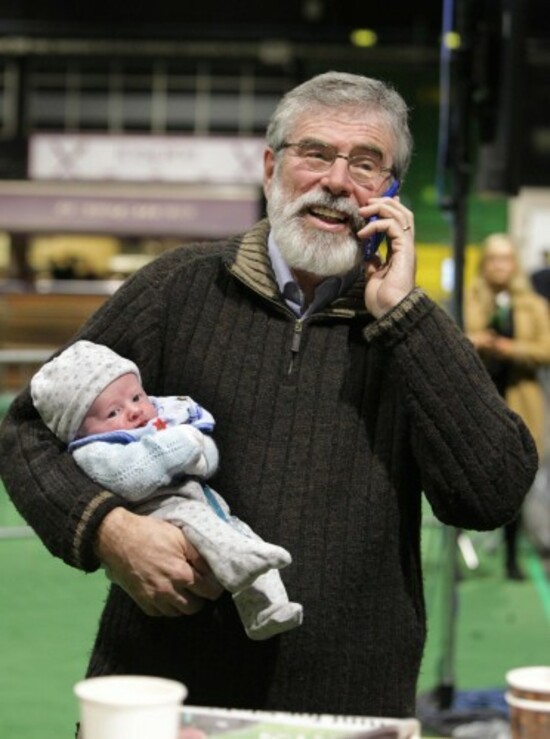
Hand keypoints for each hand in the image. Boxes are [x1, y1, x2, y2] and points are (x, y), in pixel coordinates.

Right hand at [95, 508, 222, 616]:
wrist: (118, 539)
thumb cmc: (151, 533)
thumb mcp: (179, 537)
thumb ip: (198, 555)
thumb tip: (211, 569)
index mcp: (181, 575)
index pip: (208, 591)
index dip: (214, 588)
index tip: (214, 584)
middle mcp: (169, 592)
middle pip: (194, 607)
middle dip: (200, 598)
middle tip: (199, 587)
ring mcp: (153, 599)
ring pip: (177, 613)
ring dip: (184, 604)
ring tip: (184, 592)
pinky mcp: (141, 601)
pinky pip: (160, 613)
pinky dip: (167, 607)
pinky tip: (168, 596)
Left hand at [358, 195, 415, 317]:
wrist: (390, 310)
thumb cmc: (383, 298)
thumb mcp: (374, 276)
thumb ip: (374, 263)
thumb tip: (369, 254)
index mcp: (400, 251)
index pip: (398, 221)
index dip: (388, 208)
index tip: (371, 205)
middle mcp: (406, 246)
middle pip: (402, 212)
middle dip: (384, 203)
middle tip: (366, 203)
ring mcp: (407, 247)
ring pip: (401, 214)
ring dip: (380, 208)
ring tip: (363, 212)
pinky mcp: (405, 250)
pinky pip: (393, 226)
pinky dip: (377, 224)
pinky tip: (364, 233)